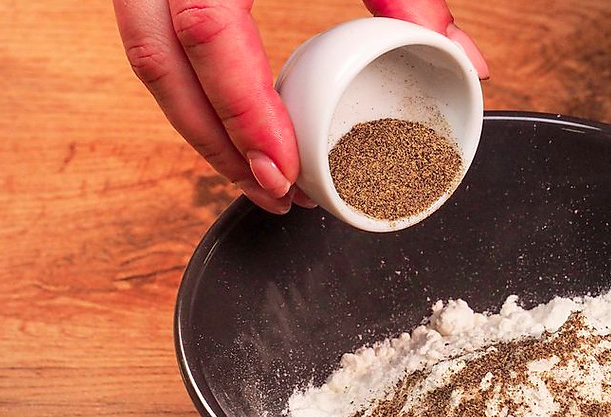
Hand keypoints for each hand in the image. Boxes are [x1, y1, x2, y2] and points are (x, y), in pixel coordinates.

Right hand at [113, 0, 487, 212]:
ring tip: (259, 177)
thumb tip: (466, 63)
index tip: (282, 171)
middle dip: (214, 143)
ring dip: (198, 125)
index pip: (206, 26)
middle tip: (276, 195)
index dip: (240, 110)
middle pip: (157, 58)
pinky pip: (152, 29)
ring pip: (144, 51)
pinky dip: (193, 85)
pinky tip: (235, 121)